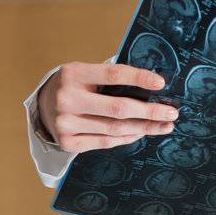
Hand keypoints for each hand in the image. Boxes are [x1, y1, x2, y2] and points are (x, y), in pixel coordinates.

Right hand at [37, 62, 179, 151]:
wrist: (43, 105)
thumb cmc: (77, 85)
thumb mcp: (88, 72)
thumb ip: (113, 78)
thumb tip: (154, 86)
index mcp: (74, 74)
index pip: (113, 74)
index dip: (139, 78)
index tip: (161, 83)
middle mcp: (66, 98)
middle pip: (118, 108)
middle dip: (150, 112)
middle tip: (172, 113)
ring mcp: (65, 123)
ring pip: (114, 128)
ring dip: (144, 128)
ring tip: (164, 126)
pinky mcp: (67, 142)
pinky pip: (105, 142)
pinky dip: (127, 138)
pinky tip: (141, 133)